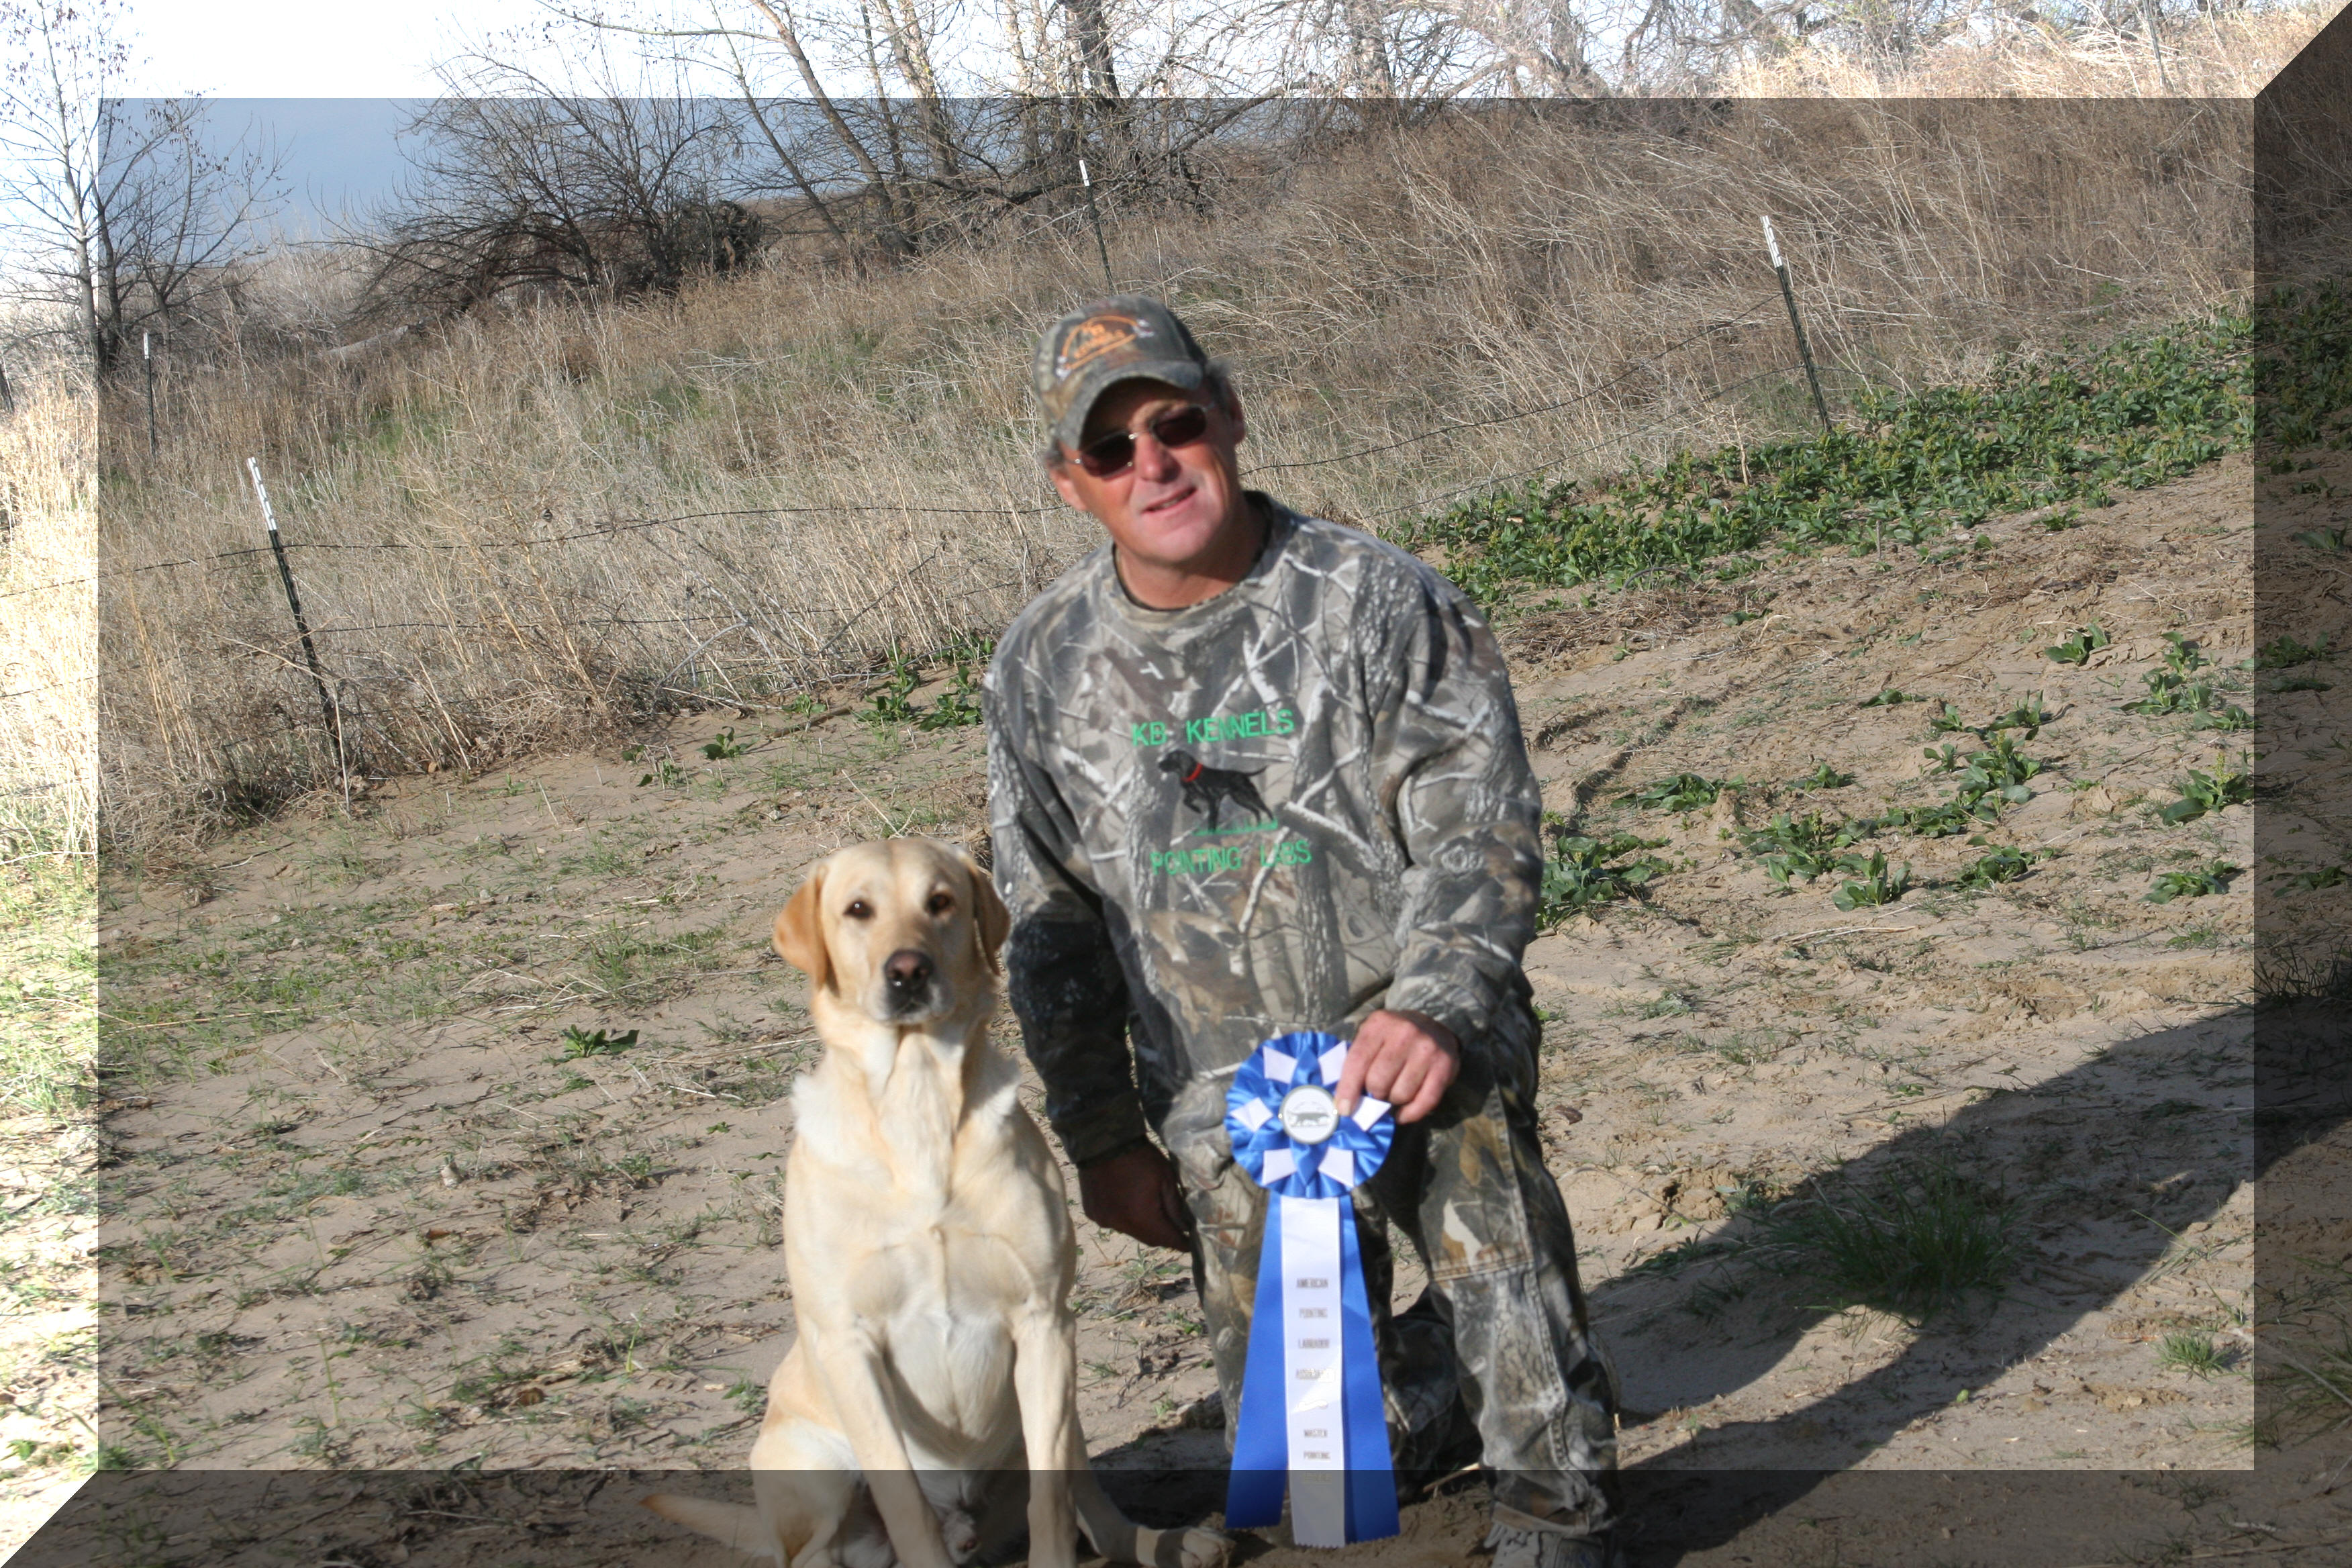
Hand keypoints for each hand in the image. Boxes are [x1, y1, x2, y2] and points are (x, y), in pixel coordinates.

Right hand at [1076, 1141, 1192, 1250]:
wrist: (1103, 1141)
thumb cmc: (1140, 1157)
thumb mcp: (1166, 1179)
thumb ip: (1176, 1208)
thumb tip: (1185, 1228)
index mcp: (1141, 1218)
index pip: (1167, 1240)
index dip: (1181, 1243)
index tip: (1191, 1244)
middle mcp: (1121, 1225)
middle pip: (1149, 1239)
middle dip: (1162, 1235)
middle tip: (1174, 1228)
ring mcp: (1104, 1220)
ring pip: (1130, 1231)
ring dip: (1142, 1225)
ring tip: (1149, 1210)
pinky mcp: (1092, 1213)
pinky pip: (1114, 1222)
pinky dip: (1124, 1217)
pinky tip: (1126, 1201)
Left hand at [1334, 1009, 1459, 1124]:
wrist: (1433, 1026)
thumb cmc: (1393, 1038)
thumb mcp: (1372, 1037)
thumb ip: (1357, 1063)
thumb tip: (1345, 1104)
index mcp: (1379, 1024)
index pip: (1358, 1061)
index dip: (1348, 1089)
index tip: (1345, 1109)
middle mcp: (1404, 1033)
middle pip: (1378, 1081)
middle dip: (1374, 1095)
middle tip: (1377, 1094)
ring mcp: (1427, 1049)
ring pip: (1401, 1094)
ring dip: (1393, 1102)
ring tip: (1392, 1095)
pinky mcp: (1445, 1065)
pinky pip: (1425, 1101)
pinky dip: (1411, 1114)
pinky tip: (1403, 1114)